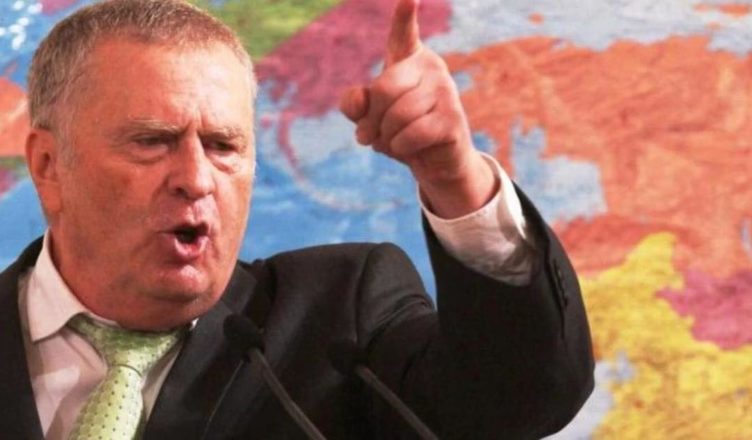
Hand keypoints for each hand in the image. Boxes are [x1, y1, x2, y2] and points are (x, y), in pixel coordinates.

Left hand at [340, 0, 498, 218]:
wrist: (435, 162)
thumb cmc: (401, 130)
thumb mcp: (370, 117)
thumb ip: (355, 104)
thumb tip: (360, 102)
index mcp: (410, 59)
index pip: (402, 34)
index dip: (404, 16)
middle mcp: (432, 68)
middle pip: (383, 89)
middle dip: (370, 120)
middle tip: (368, 136)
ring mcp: (446, 92)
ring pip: (397, 115)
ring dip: (385, 138)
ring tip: (392, 142)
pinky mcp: (453, 119)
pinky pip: (411, 134)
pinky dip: (400, 148)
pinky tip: (407, 149)